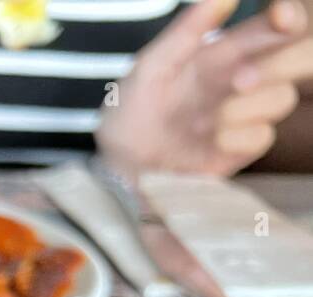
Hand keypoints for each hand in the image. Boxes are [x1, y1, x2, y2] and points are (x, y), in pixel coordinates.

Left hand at [95, 0, 312, 177]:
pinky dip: (240, 135)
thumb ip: (187, 31)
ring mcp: (243, 116)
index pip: (276, 26)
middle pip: (301, 58)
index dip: (289, 16)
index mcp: (226, 53)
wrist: (117, 164)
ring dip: (250, 104)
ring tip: (213, 118)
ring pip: (282, 97)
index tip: (280, 16)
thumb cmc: (131, 112)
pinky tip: (213, 139)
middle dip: (285, 61)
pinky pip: (263, 136)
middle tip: (241, 79)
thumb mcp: (150, 66)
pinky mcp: (238, 150)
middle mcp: (242, 80)